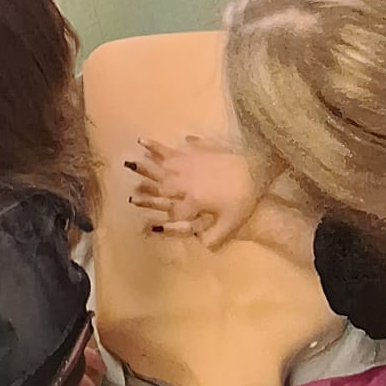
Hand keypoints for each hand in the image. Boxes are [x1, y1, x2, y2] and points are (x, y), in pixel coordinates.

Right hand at [129, 137, 261, 248]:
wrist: (257, 168)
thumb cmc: (243, 199)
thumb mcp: (230, 224)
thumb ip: (213, 237)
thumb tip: (200, 245)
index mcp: (192, 199)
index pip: (172, 210)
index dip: (158, 215)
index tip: (143, 216)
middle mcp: (186, 179)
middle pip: (161, 181)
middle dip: (144, 181)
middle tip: (128, 175)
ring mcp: (190, 162)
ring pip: (165, 159)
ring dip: (150, 155)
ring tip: (134, 149)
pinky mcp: (198, 150)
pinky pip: (177, 147)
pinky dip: (164, 144)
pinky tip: (153, 140)